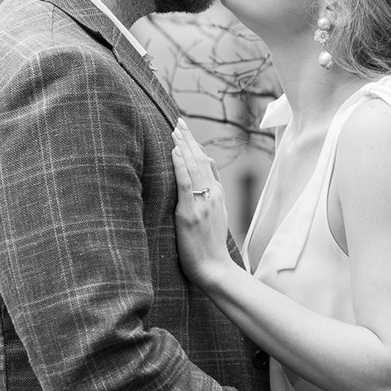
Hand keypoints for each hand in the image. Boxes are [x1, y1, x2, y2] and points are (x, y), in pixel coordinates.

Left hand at [170, 119, 233, 286]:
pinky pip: (186, 184)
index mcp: (217, 196)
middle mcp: (212, 195)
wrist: (215, 268)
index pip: (207, 163)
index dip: (195, 146)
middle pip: (200, 160)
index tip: (185, 130)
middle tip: (178, 121)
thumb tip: (207, 174)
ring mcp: (202, 203)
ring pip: (194, 167)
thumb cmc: (210, 247)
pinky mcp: (191, 212)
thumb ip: (212, 195)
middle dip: (188, 139)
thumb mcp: (217, 217)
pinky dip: (180, 165)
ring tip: (174, 129)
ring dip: (183, 146)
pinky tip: (174, 151)